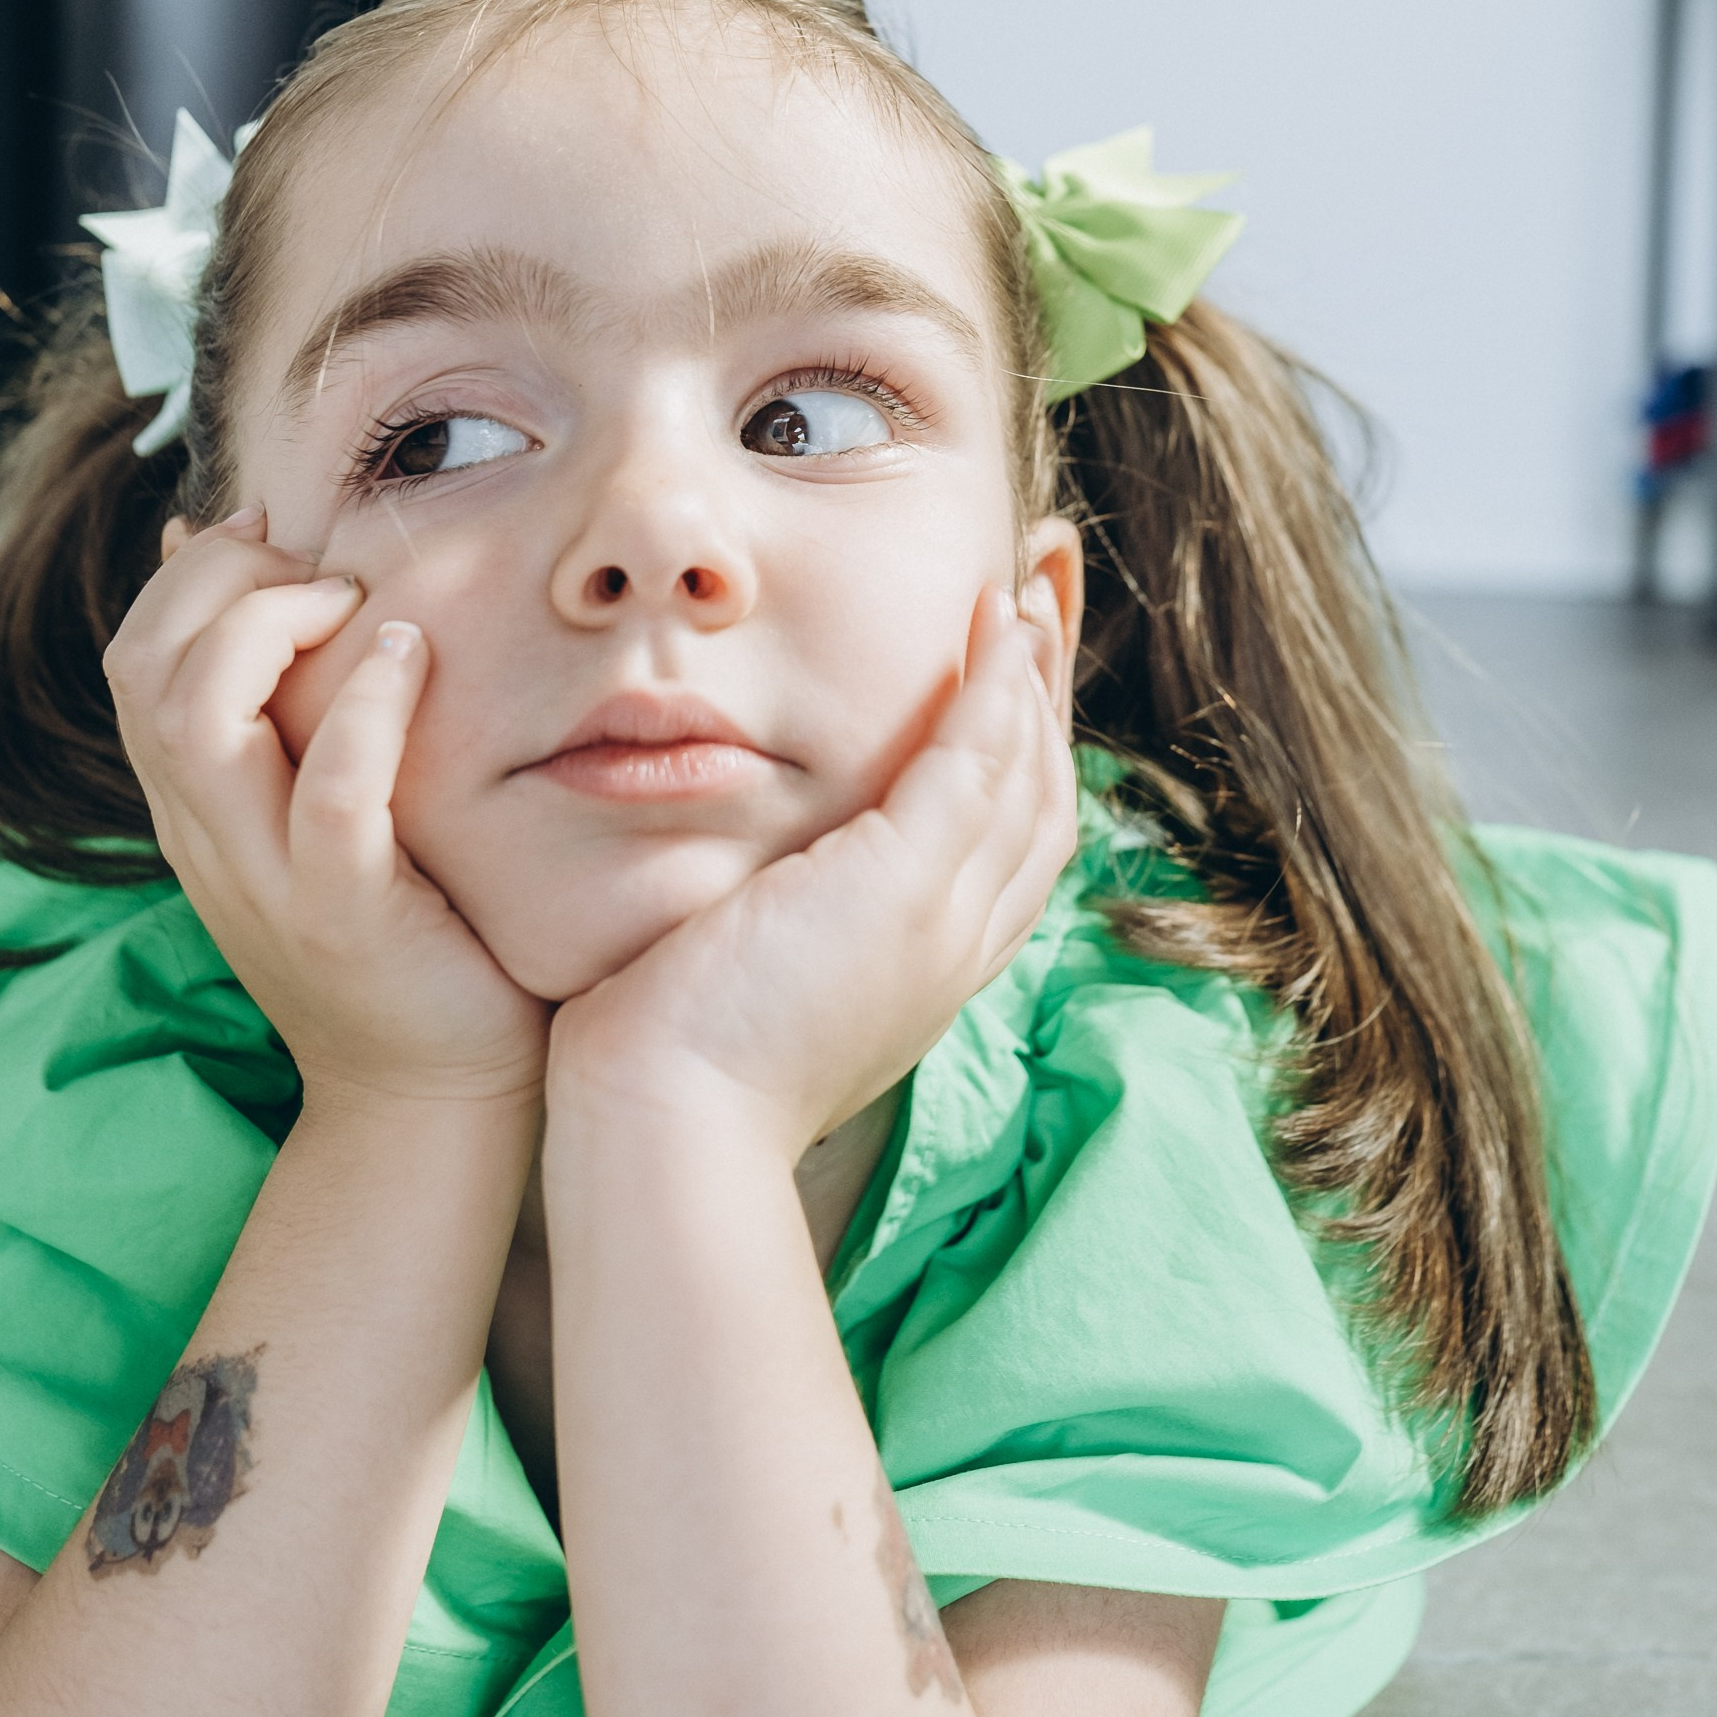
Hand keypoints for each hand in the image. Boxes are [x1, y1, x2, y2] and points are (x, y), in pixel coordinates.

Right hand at [104, 510, 551, 1110]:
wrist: (435, 1099)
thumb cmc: (408, 929)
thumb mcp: (325, 807)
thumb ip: (285, 710)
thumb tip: (232, 561)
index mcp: (197, 807)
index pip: (135, 658)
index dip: (193, 573)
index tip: (277, 533)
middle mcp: (208, 838)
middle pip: (146, 671)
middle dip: (218, 581)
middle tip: (313, 563)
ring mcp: (266, 881)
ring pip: (197, 721)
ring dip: (268, 630)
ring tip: (352, 598)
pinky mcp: (344, 919)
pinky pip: (330, 797)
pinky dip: (364, 708)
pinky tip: (410, 653)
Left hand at [547, 589, 1077, 1159]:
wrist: (665, 1124)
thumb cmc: (673, 1063)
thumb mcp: (748, 978)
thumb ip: (775, 924)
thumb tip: (747, 886)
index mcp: (927, 969)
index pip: (1007, 848)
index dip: (1022, 760)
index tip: (1010, 682)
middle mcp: (957, 944)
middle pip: (1043, 804)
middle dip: (1050, 703)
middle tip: (1044, 610)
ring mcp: (942, 913)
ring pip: (1028, 774)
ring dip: (1036, 674)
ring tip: (1026, 591)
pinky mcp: (905, 882)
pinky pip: (979, 760)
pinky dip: (998, 685)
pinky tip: (993, 624)